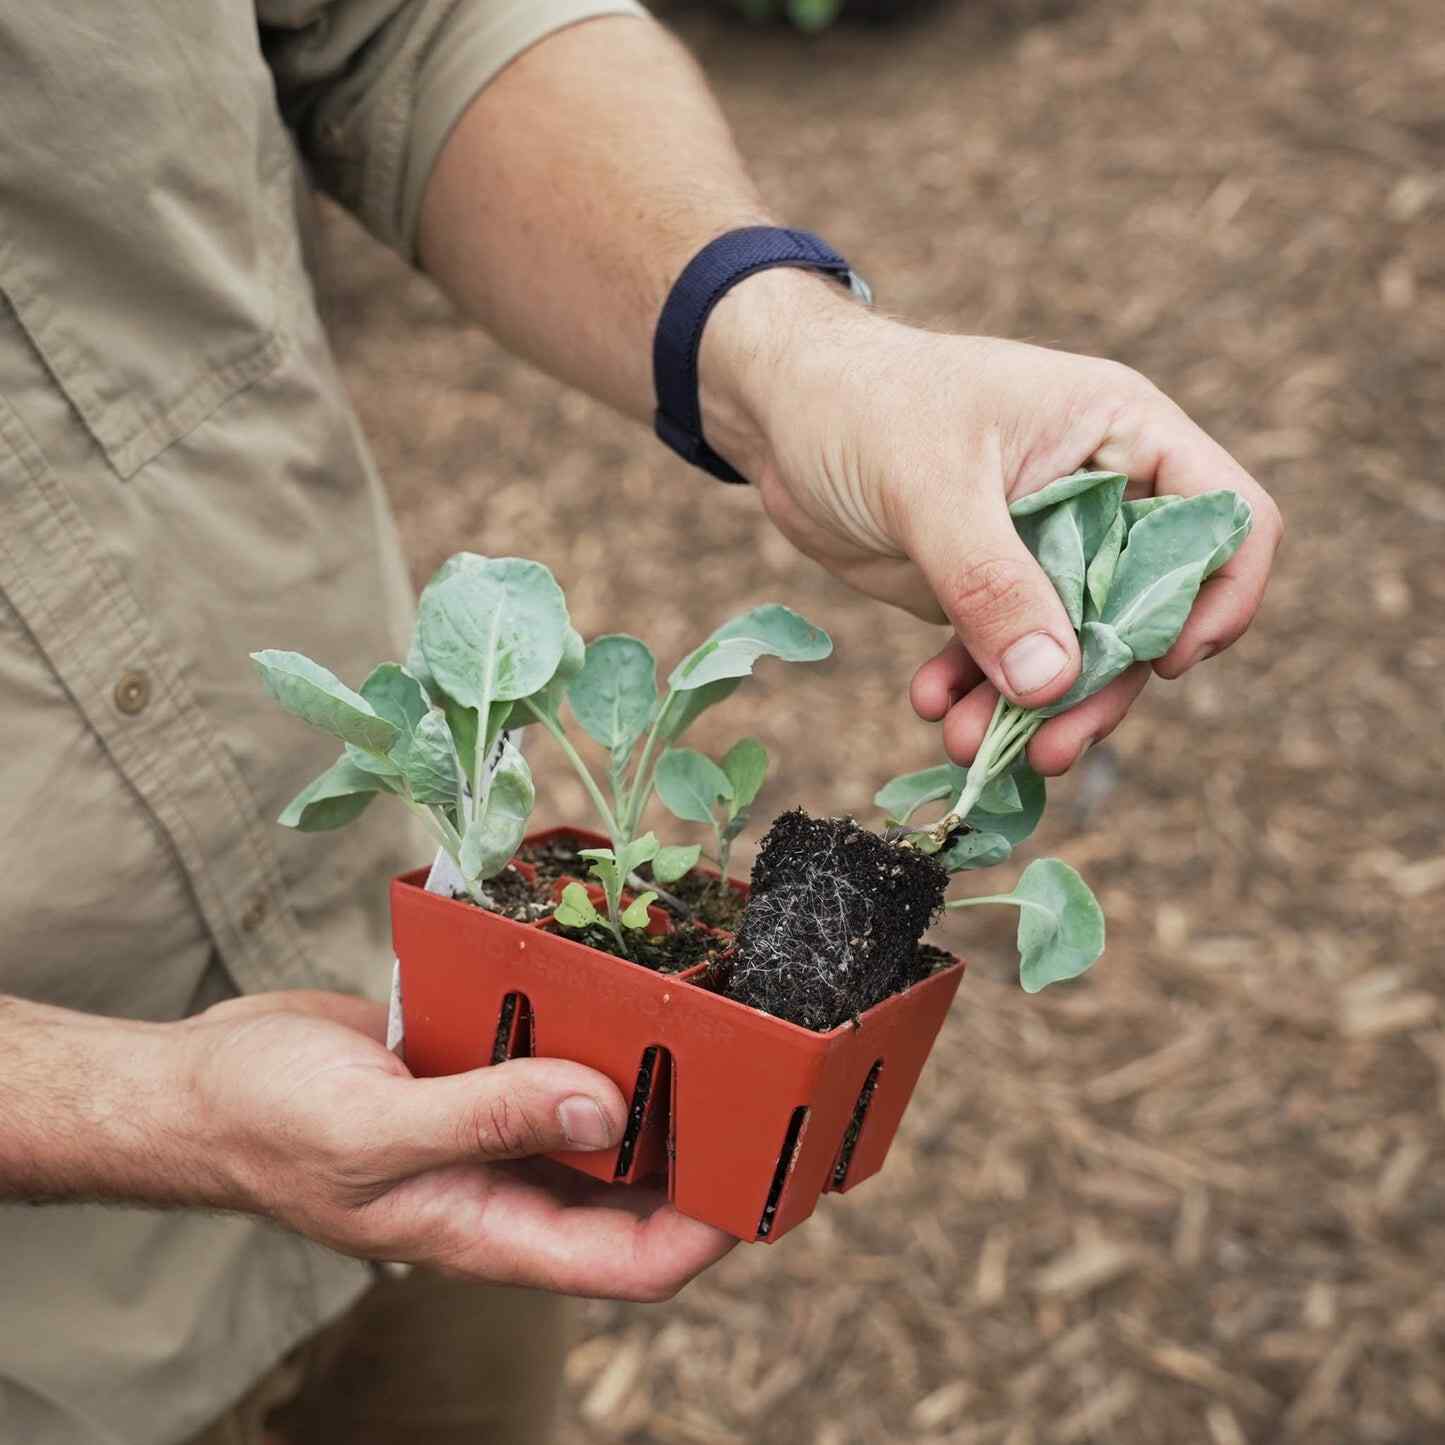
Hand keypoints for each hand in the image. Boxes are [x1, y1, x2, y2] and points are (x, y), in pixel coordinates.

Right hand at [182, 990, 733, 1300]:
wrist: (202, 1082)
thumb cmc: (267, 1123)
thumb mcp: (374, 1130)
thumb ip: (489, 1121)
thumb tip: (609, 1109)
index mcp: (489, 1229)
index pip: (630, 1262)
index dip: (707, 1231)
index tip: (764, 1174)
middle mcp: (507, 1183)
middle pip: (634, 1191)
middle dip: (700, 1152)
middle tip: (763, 1083)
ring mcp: (494, 1127)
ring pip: (601, 1119)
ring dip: (654, 1084)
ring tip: (714, 1026)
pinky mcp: (478, 1071)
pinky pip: (554, 1061)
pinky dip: (592, 1034)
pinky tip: (622, 987)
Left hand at [703, 277, 1282, 774]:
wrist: (782, 416)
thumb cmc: (864, 406)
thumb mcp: (931, 485)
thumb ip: (992, 582)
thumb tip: (1052, 682)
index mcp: (1121, 435)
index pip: (1226, 517)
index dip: (1218, 594)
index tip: (1166, 661)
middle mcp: (1100, 497)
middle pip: (1148, 611)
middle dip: (1100, 686)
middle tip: (1050, 748)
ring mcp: (1044, 550)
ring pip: (1074, 651)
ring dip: (1031, 709)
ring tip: (967, 745)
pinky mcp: (988, 591)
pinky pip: (1006, 660)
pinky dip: (977, 692)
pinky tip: (932, 707)